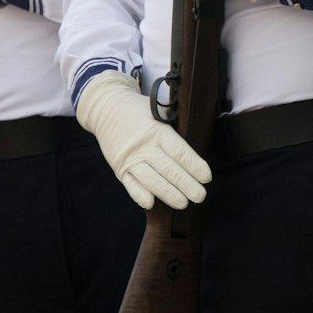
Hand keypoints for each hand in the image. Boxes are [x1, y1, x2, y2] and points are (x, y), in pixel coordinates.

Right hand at [75, 69, 210, 209]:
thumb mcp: (158, 112)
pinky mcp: (119, 167)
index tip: (206, 177)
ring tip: (183, 203)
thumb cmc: (139, 112)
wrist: (106, 109)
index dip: (194, 165)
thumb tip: (194, 152)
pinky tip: (150, 203)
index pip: (179, 151)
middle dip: (186, 184)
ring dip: (168, 194)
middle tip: (200, 196)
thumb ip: (173, 131)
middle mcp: (144, 146)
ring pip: (151, 180)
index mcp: (157, 130)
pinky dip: (139, 195)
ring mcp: (130, 158)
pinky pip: (130, 184)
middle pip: (168, 169)